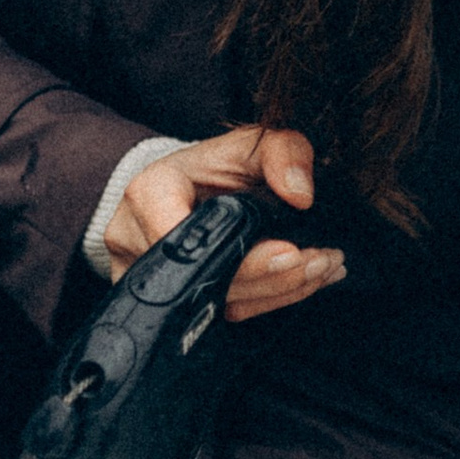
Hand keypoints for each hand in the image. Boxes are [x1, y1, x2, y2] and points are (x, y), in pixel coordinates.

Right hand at [103, 124, 345, 324]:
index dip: (241, 253)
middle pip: (209, 276)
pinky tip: (302, 283)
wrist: (184, 189)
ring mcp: (147, 277)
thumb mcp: (249, 144)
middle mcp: (138, 238)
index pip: (189, 235)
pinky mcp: (166, 302)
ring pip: (219, 302)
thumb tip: (301, 195)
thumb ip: (282, 153)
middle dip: (275, 275)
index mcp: (150, 192)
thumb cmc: (213, 167)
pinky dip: (270, 300)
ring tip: (322, 269)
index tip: (290, 252)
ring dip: (280, 290)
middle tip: (321, 262)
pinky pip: (222, 314)